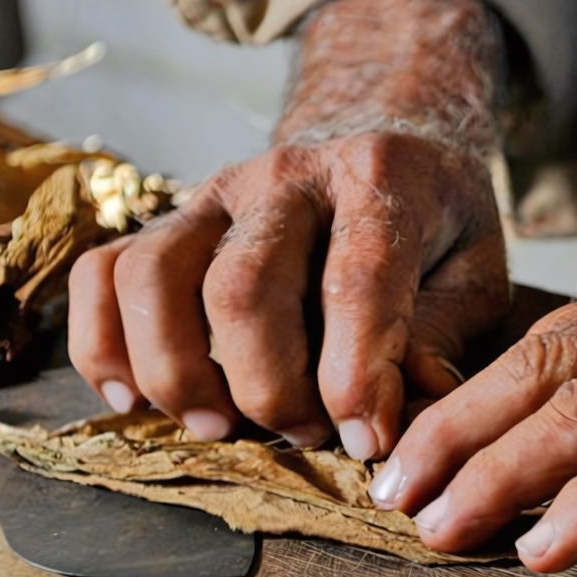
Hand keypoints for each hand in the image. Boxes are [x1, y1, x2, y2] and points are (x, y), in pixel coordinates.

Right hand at [68, 0, 507, 457]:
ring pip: (154, 277)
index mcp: (381, 178)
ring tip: (219, 427)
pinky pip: (102, 271)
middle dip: (266, 388)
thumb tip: (399, 413)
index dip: (356, 376)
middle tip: (304, 436)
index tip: (364, 443)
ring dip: (176, 372)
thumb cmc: (435, 224)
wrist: (385, 133)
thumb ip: (441, 337)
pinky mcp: (168, 217)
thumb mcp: (475, 271)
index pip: (355, 280)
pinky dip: (101, 343)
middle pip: (242, 288)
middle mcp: (288, 175)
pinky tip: (135, 397)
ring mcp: (215, 192)